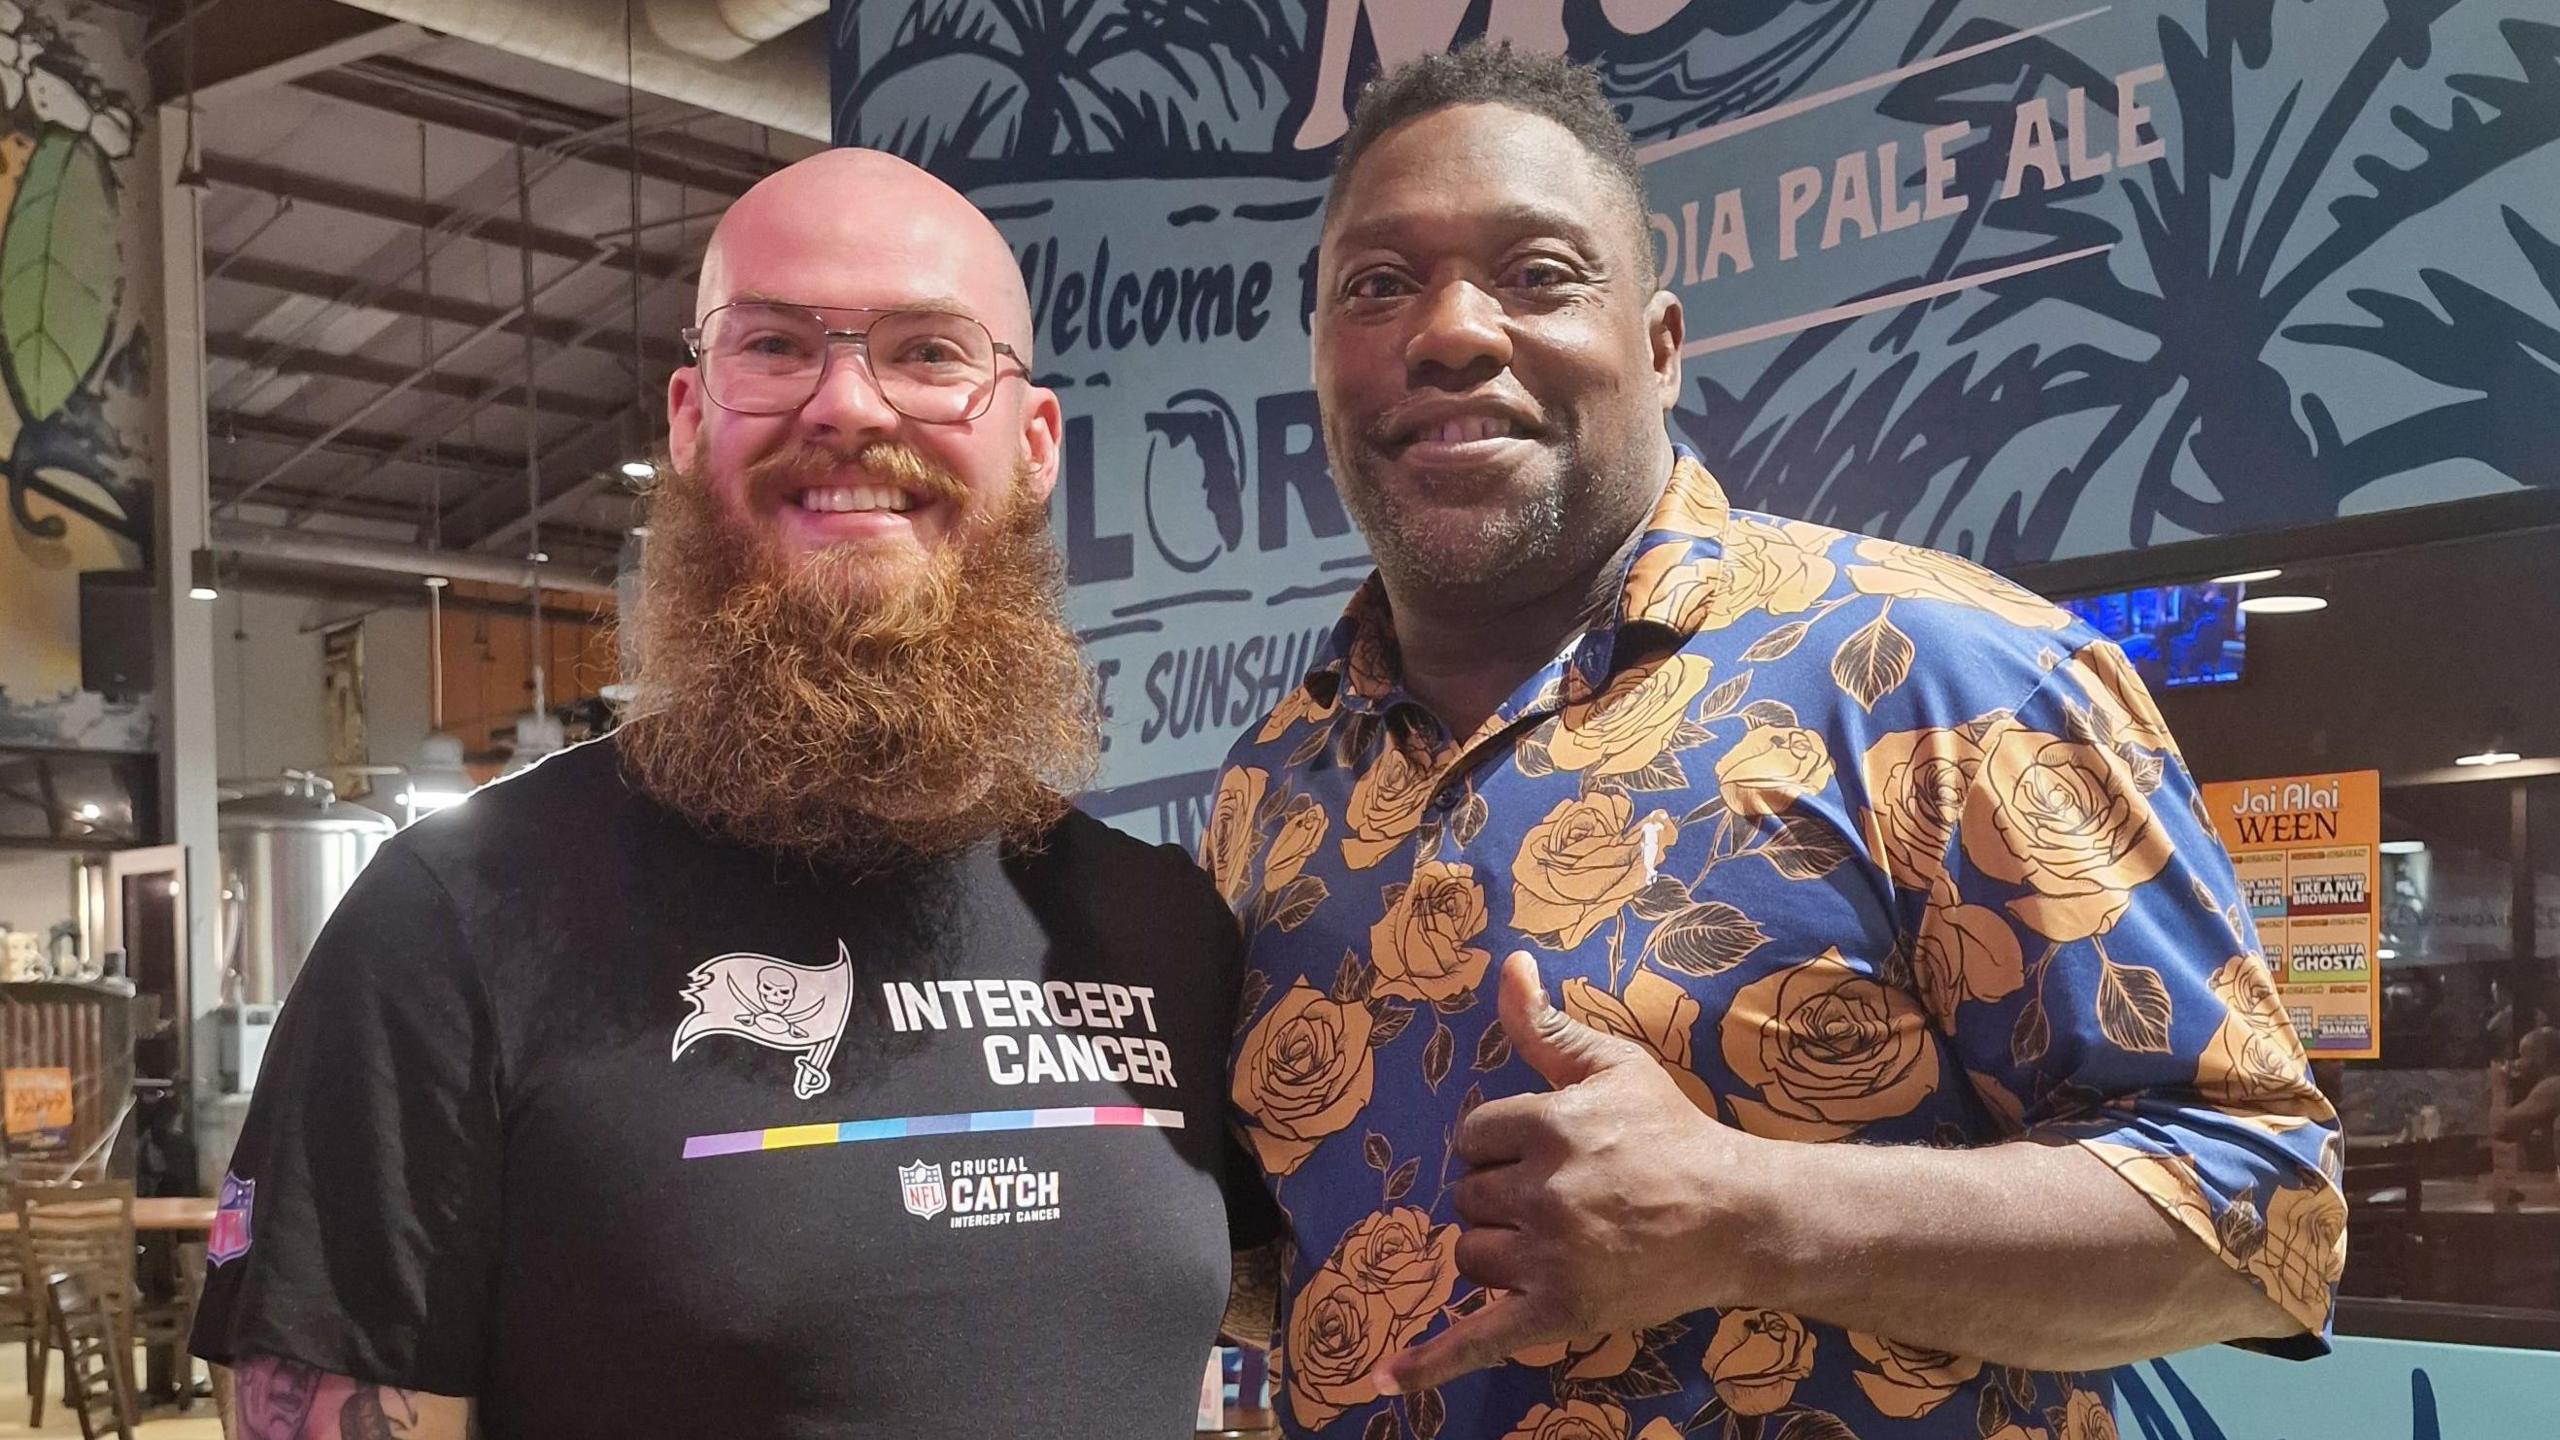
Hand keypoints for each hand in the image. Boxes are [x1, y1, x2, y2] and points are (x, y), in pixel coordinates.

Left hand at [1373, 952, 1762, 1395]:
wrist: (1738, 1215)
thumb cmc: (1673, 1133)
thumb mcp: (1613, 1066)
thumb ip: (1546, 1026)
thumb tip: (1508, 964)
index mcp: (1549, 1126)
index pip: (1472, 1136)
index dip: (1501, 1144)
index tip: (1543, 1152)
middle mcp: (1543, 1190)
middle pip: (1466, 1195)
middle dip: (1499, 1196)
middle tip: (1559, 1198)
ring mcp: (1551, 1256)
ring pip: (1471, 1254)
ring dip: (1495, 1250)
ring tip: (1553, 1242)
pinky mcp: (1561, 1313)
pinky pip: (1480, 1337)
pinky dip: (1431, 1361)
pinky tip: (1387, 1378)